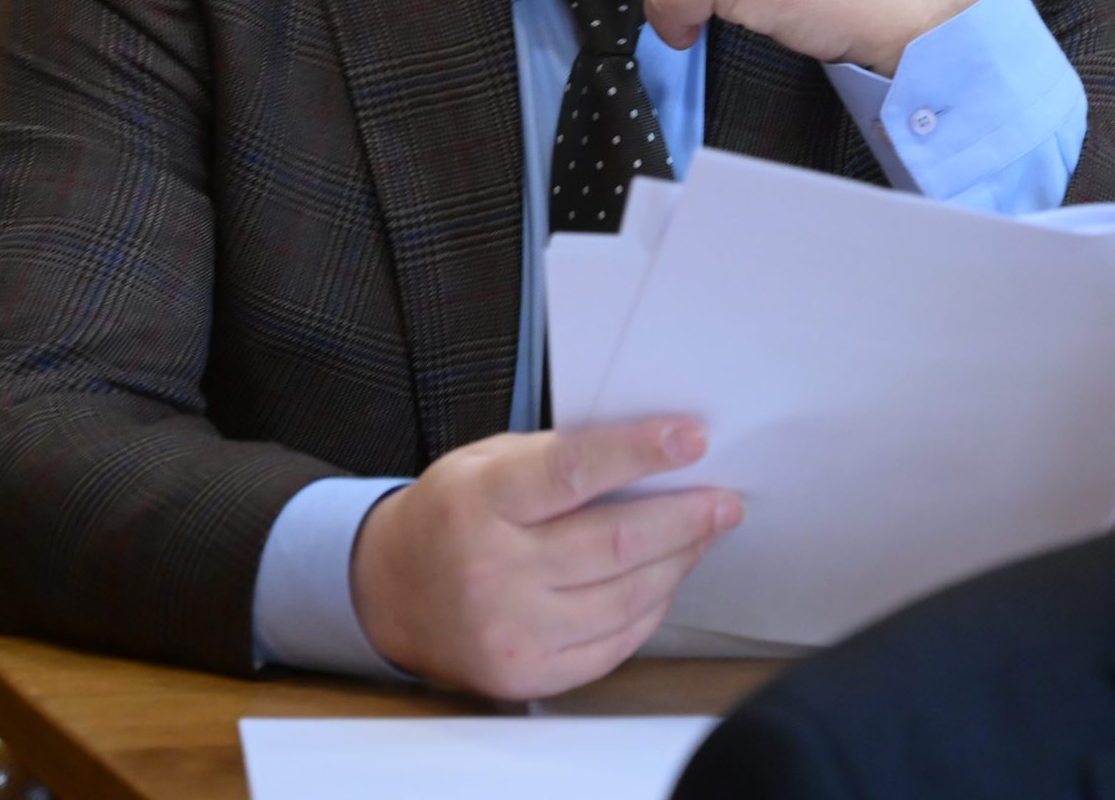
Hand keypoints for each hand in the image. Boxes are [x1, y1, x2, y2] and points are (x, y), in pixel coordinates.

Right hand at [351, 419, 740, 700]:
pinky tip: (665, 578)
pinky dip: (651, 607)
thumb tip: (652, 450)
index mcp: (479, 502)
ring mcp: (511, 632)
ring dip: (678, 562)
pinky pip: (615, 642)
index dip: (640, 452)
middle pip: (615, 542)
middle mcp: (493, 571)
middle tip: (724, 501)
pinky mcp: (527, 675)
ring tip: (703, 534)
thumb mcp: (485, 461)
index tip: (692, 439)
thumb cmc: (451, 514)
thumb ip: (559, 455)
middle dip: (685, 518)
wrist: (390, 593)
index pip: (574, 471)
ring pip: (626, 596)